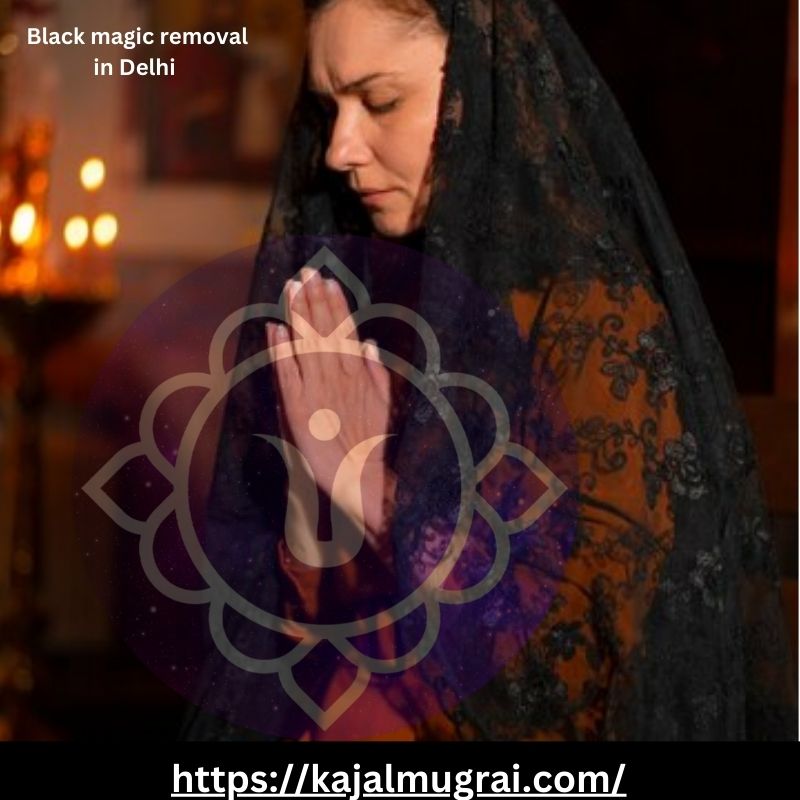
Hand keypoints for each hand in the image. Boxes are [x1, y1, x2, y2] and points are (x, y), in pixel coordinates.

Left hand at [266, 268, 395, 552]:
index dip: (334, 303)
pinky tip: (274, 328)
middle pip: (324, 329)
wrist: (368, 480)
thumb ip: (376, 372)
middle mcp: (338, 375)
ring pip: (306, 343)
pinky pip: (287, 374)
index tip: (327, 279)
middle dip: (313, 299)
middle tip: (304, 271)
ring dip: (297, 314)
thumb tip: (369, 343)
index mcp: (359, 373)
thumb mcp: (385, 403)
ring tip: (291, 287)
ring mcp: (318, 390)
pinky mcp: (298, 409)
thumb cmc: (378, 445)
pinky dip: (280, 351)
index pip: (344, 329)